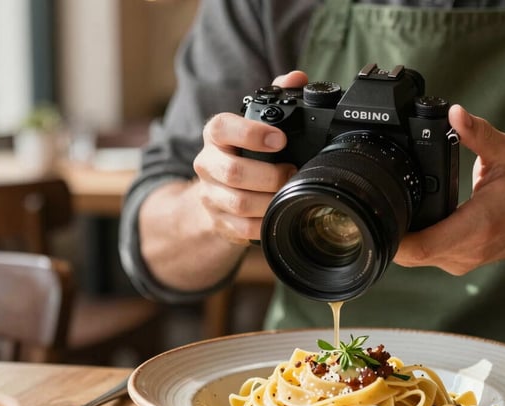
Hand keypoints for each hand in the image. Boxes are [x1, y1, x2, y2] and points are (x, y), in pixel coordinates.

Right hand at [192, 71, 308, 243]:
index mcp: (216, 136)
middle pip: (233, 172)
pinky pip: (242, 228)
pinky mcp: (218, 221)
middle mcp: (207, 164)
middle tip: (292, 171)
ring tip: (289, 193)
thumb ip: (275, 97)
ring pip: (239, 203)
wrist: (215, 190)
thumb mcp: (254, 123)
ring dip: (270, 200)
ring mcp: (210, 195)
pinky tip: (279, 214)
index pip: (221, 128)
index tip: (280, 139)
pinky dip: (264, 224)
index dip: (251, 133)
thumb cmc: (243, 151)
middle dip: (270, 174)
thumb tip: (297, 78)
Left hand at [394, 105, 504, 274]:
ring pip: (413, 259)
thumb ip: (478, 133)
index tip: (378, 216)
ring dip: (398, 238)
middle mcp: (467, 250)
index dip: (394, 237)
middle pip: (410, 254)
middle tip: (373, 205)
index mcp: (478, 226)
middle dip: (388, 232)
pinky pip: (424, 256)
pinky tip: (406, 220)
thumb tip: (454, 113)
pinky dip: (411, 241)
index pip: (423, 245)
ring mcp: (462, 261)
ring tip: (388, 209)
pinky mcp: (457, 262)